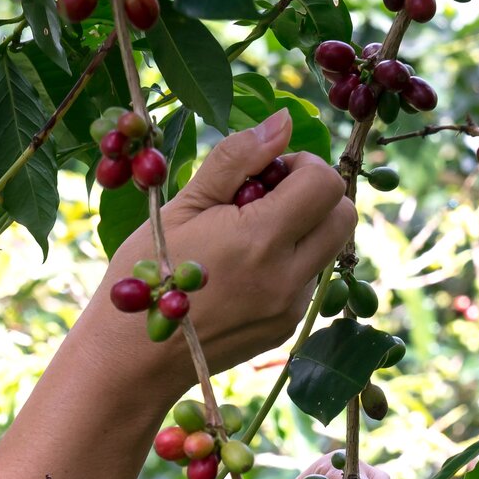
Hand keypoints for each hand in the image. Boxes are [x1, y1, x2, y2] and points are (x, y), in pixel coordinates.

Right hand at [91, 109, 354, 383]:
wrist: (133, 357)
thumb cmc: (145, 272)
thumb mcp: (183, 205)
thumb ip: (236, 159)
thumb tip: (284, 121)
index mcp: (260, 239)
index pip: (325, 183)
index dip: (302, 165)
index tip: (268, 172)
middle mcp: (287, 277)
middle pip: (344, 215)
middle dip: (315, 194)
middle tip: (267, 197)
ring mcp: (291, 307)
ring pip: (329, 248)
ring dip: (303, 229)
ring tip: (250, 236)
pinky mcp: (286, 327)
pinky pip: (308, 280)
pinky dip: (288, 262)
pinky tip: (242, 270)